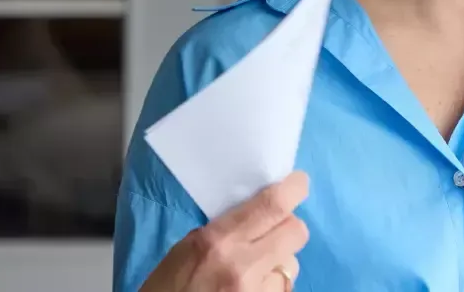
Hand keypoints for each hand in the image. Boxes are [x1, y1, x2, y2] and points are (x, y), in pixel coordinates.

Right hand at [141, 172, 310, 291]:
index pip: (272, 206)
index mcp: (218, 241)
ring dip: (280, 262)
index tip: (297, 183)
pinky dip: (272, 285)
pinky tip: (252, 288)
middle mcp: (243, 266)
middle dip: (289, 226)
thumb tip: (258, 214)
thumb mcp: (187, 249)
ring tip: (255, 270)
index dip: (294, 189)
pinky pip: (283, 288)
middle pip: (296, 231)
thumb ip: (226, 230)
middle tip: (274, 229)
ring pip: (292, 263)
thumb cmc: (166, 289)